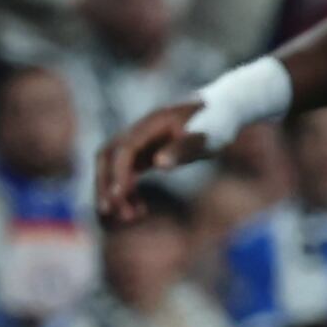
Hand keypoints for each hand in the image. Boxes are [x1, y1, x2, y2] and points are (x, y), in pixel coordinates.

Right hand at [94, 101, 208, 223]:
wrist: (222, 109)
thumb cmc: (217, 122)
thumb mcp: (207, 136)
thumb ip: (183, 148)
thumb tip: (159, 163)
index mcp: (152, 123)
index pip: (124, 149)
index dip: (118, 173)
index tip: (119, 198)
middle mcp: (139, 131)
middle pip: (106, 156)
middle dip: (104, 184)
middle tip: (109, 212)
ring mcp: (140, 141)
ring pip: (111, 166)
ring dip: (113, 191)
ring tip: (129, 217)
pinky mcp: (144, 152)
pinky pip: (125, 173)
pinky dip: (127, 192)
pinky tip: (141, 210)